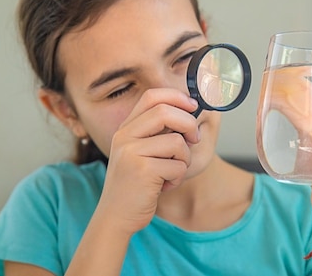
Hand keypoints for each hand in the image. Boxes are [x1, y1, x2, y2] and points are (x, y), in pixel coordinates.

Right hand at [93, 88, 199, 235]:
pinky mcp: (141, 171)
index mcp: (126, 128)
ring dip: (184, 159)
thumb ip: (157, 132)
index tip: (193, 106)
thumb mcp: (140, 152)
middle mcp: (124, 136)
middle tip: (195, 139)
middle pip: (166, 112)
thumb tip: (190, 110)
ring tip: (173, 171)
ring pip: (176, 142)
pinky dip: (178, 177)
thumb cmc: (136, 183)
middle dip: (189, 124)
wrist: (116, 215)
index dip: (176, 97)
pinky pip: (177, 166)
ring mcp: (131, 153)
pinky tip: (166, 185)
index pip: (151, 96)